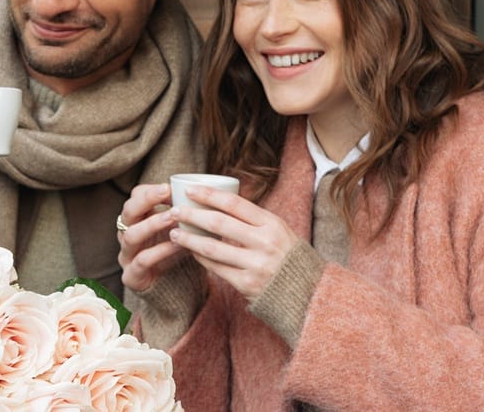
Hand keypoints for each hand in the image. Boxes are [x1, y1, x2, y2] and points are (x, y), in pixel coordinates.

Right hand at [117, 183, 190, 292]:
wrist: (173, 291)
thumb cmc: (176, 253)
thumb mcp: (178, 229)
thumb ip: (183, 213)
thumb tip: (206, 191)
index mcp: (136, 221)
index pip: (135, 197)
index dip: (151, 191)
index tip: (171, 186)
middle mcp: (126, 235)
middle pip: (128, 211)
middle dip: (147, 200)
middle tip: (168, 192)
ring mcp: (126, 256)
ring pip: (132, 235)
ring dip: (153, 223)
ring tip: (174, 216)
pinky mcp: (131, 276)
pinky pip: (143, 260)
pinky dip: (161, 251)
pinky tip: (178, 245)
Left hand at [168, 186, 298, 299]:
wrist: (309, 293)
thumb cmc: (288, 256)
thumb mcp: (279, 230)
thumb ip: (253, 219)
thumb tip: (218, 201)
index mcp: (271, 223)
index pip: (234, 203)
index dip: (209, 195)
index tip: (190, 190)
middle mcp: (264, 242)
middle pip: (218, 223)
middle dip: (192, 215)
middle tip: (174, 211)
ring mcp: (255, 264)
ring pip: (212, 247)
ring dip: (189, 239)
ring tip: (174, 233)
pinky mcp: (247, 284)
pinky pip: (217, 268)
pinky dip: (201, 258)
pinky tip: (191, 251)